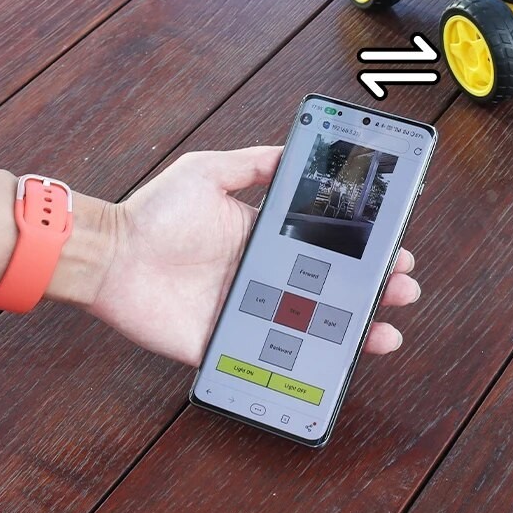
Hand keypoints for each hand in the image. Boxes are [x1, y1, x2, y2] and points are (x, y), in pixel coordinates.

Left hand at [72, 147, 421, 366]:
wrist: (109, 255)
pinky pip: (268, 357)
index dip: (357, 250)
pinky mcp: (222, 341)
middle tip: (403, 288)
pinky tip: (336, 363)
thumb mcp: (207, 172)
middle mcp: (257, 273)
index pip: (320, 246)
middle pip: (326, 287)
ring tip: (387, 330)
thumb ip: (251, 164)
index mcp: (258, 236)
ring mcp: (243, 309)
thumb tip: (292, 147)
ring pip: (308, 326)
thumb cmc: (153, 211)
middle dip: (369, 289)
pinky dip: (303, 365)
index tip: (391, 248)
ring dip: (351, 329)